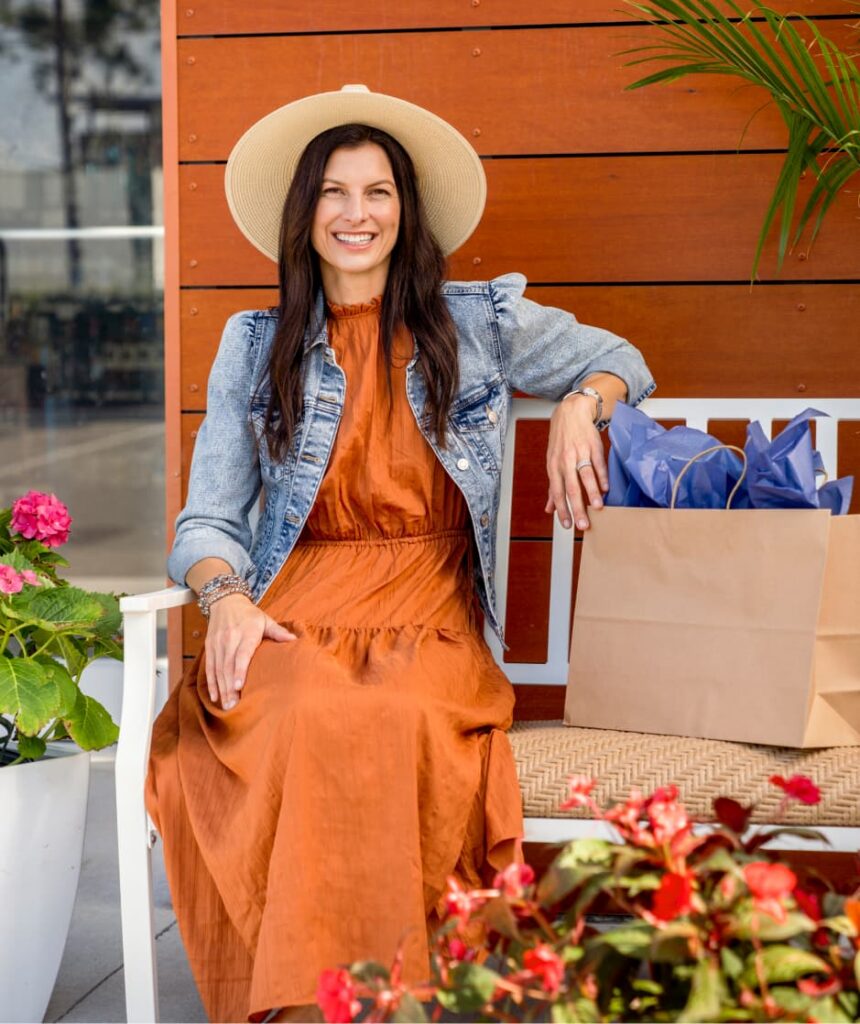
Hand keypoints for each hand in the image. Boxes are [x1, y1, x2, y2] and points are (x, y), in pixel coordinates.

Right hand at [204, 593, 295, 709]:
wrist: (225, 602)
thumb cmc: (249, 614)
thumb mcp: (266, 619)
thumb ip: (279, 632)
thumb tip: (295, 641)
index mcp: (246, 632)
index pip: (242, 654)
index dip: (239, 670)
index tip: (239, 686)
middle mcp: (230, 639)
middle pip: (228, 666)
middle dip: (230, 687)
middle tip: (234, 707)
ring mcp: (217, 643)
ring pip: (218, 669)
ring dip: (221, 689)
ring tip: (227, 706)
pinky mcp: (209, 647)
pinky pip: (209, 667)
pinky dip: (211, 683)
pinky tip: (214, 696)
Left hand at [544, 394, 608, 530]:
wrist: (571, 413)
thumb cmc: (561, 441)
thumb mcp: (552, 462)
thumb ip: (553, 487)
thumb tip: (549, 509)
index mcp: (554, 467)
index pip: (557, 493)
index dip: (562, 510)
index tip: (567, 525)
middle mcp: (565, 461)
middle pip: (571, 488)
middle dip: (577, 508)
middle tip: (583, 524)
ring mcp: (579, 453)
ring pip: (585, 475)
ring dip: (592, 493)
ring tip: (598, 507)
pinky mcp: (593, 445)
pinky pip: (598, 463)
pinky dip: (602, 476)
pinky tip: (606, 488)